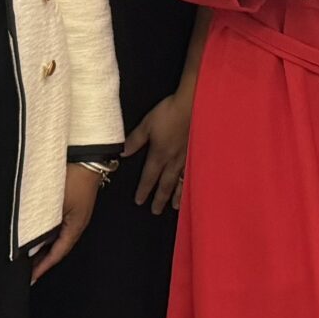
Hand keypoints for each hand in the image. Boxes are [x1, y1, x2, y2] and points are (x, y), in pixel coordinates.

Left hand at [32, 166, 104, 281]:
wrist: (88, 157)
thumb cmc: (73, 178)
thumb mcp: (55, 203)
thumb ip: (43, 224)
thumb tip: (30, 242)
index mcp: (76, 226)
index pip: (58, 253)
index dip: (45, 266)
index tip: (32, 277)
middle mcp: (78, 223)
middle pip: (59, 247)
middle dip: (44, 259)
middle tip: (28, 270)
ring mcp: (77, 213)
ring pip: (59, 236)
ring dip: (45, 246)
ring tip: (30, 254)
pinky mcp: (74, 204)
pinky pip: (60, 225)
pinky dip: (48, 233)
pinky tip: (39, 232)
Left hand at [126, 93, 190, 214]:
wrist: (192, 106)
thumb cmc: (169, 113)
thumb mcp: (146, 125)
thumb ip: (134, 140)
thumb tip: (122, 153)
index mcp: (159, 155)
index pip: (149, 177)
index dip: (143, 190)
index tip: (139, 201)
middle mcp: (173, 161)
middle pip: (165, 184)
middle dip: (159, 198)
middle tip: (155, 211)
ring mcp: (186, 159)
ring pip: (180, 182)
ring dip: (176, 195)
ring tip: (175, 206)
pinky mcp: (196, 153)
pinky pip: (192, 174)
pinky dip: (190, 184)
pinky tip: (192, 188)